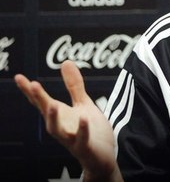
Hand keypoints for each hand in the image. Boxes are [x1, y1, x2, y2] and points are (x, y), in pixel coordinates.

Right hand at [14, 60, 120, 180]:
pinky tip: (83, 118)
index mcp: (60, 115)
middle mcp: (61, 127)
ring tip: (51, 105)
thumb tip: (65, 62)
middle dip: (38, 100)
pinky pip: (82, 139)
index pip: (41, 101)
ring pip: (57, 131)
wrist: (101, 157)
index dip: (30, 90)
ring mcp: (71, 139)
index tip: (19, 77)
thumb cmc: (90, 130)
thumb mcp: (83, 104)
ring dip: (53, 118)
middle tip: (31, 84)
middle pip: (46, 113)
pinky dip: (82, 130)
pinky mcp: (85, 147)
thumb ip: (74, 86)